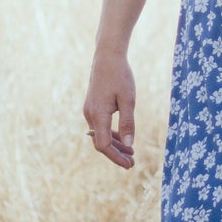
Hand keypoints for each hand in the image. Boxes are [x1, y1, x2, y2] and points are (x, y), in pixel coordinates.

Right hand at [83, 47, 135, 170]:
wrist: (107, 57)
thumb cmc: (120, 76)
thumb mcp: (128, 99)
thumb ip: (128, 123)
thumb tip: (129, 145)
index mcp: (98, 115)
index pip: (104, 145)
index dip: (116, 157)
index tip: (130, 165)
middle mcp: (90, 115)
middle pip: (101, 143)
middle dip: (116, 155)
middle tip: (133, 163)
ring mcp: (89, 111)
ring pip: (100, 135)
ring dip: (115, 145)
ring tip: (131, 153)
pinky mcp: (92, 107)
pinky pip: (100, 127)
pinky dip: (111, 134)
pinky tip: (123, 139)